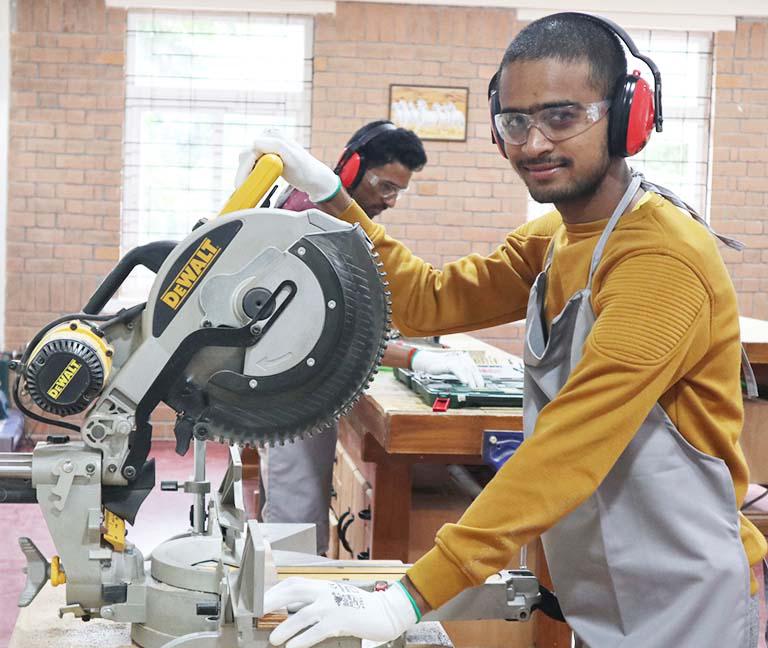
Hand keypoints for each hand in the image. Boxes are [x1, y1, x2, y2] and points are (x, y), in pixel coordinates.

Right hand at [235, 133, 339, 203]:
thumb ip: (275, 145)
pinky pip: (251, 165)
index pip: (250, 150)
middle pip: (245, 155)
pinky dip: (249, 175)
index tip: (243, 182)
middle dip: (243, 172)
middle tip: (242, 187)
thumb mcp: (292, 156)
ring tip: (245, 187)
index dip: (246, 167)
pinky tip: (252, 184)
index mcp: (273, 136)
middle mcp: (268, 139)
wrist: (314, 178)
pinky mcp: (266, 158)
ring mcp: (266, 148)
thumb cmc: (305, 169)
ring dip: (244, 174)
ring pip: (246, 161)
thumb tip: (255, 142)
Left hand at [264, 577, 417, 647]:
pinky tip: (293, 647)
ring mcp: (334, 605)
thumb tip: (290, 610)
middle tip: (257, 612)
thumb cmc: (358, 608)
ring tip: (274, 639)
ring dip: (286, 627)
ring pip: (303, 614)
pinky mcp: (341, 620)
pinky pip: (317, 630)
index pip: (293, 583)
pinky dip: (303, 639)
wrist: (385, 611)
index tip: (260, 601)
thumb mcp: (334, 599)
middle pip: (293, 591)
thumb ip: (314, 601)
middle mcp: (326, 591)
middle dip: (273, 601)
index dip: (275, 591)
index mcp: (323, 585)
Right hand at [411, 350, 484, 388]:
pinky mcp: (448, 362)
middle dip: (476, 379)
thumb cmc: (442, 366)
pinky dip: (461, 376)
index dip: (479, 377)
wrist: (429, 362)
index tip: (481, 385)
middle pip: (471, 368)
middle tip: (479, 388)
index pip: (474, 368)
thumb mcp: (454, 369)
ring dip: (470, 379)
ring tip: (473, 387)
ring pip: (465, 369)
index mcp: (464, 357)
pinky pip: (457, 369)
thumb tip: (472, 382)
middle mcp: (461, 357)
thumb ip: (463, 373)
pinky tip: (465, 381)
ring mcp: (454, 359)